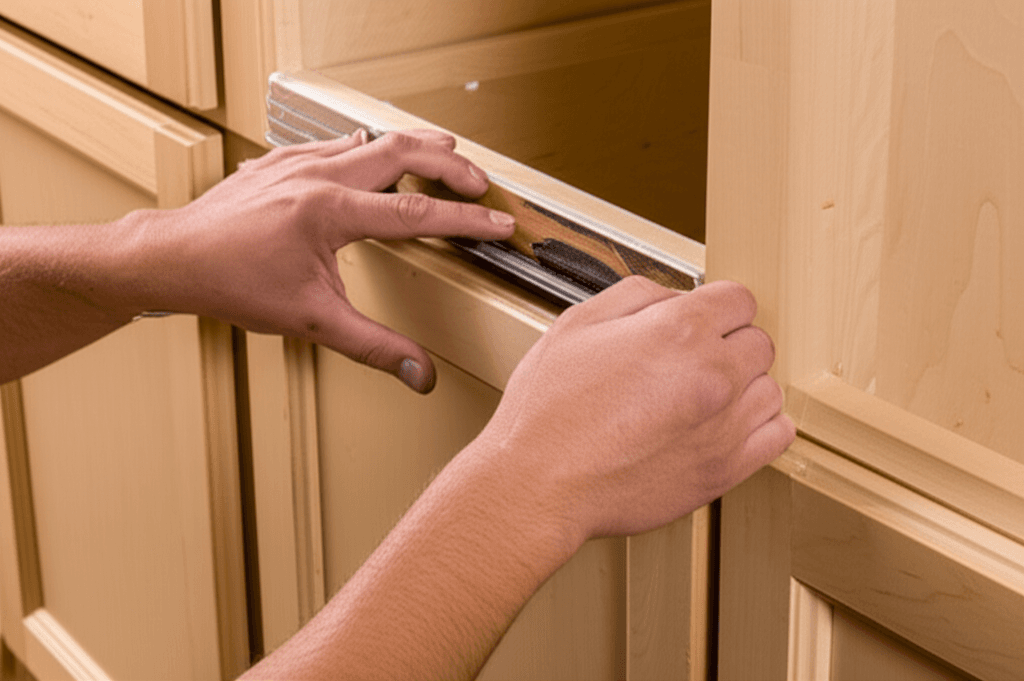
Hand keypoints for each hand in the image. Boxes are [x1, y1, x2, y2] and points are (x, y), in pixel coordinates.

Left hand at [124, 130, 514, 391]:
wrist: (174, 258)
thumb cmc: (232, 284)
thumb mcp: (311, 322)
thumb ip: (374, 347)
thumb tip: (419, 373)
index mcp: (331, 213)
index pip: (418, 213)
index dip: (466, 220)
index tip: (498, 223)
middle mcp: (317, 177)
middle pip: (403, 153)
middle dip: (451, 164)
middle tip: (479, 181)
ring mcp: (298, 163)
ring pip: (371, 138)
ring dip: (414, 147)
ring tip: (445, 153)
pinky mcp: (281, 161)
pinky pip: (337, 143)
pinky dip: (369, 147)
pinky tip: (374, 153)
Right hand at [478, 276, 794, 543]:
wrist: (538, 485)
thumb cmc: (548, 412)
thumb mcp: (576, 325)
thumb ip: (636, 296)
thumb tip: (673, 296)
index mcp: (678, 331)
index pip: (738, 299)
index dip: (715, 307)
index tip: (701, 321)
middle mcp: (712, 374)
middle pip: (758, 342)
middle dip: (728, 344)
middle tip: (691, 362)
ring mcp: (724, 425)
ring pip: (769, 388)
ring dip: (743, 387)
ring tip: (702, 398)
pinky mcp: (725, 470)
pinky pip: (778, 436)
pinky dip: (760, 427)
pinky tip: (726, 425)